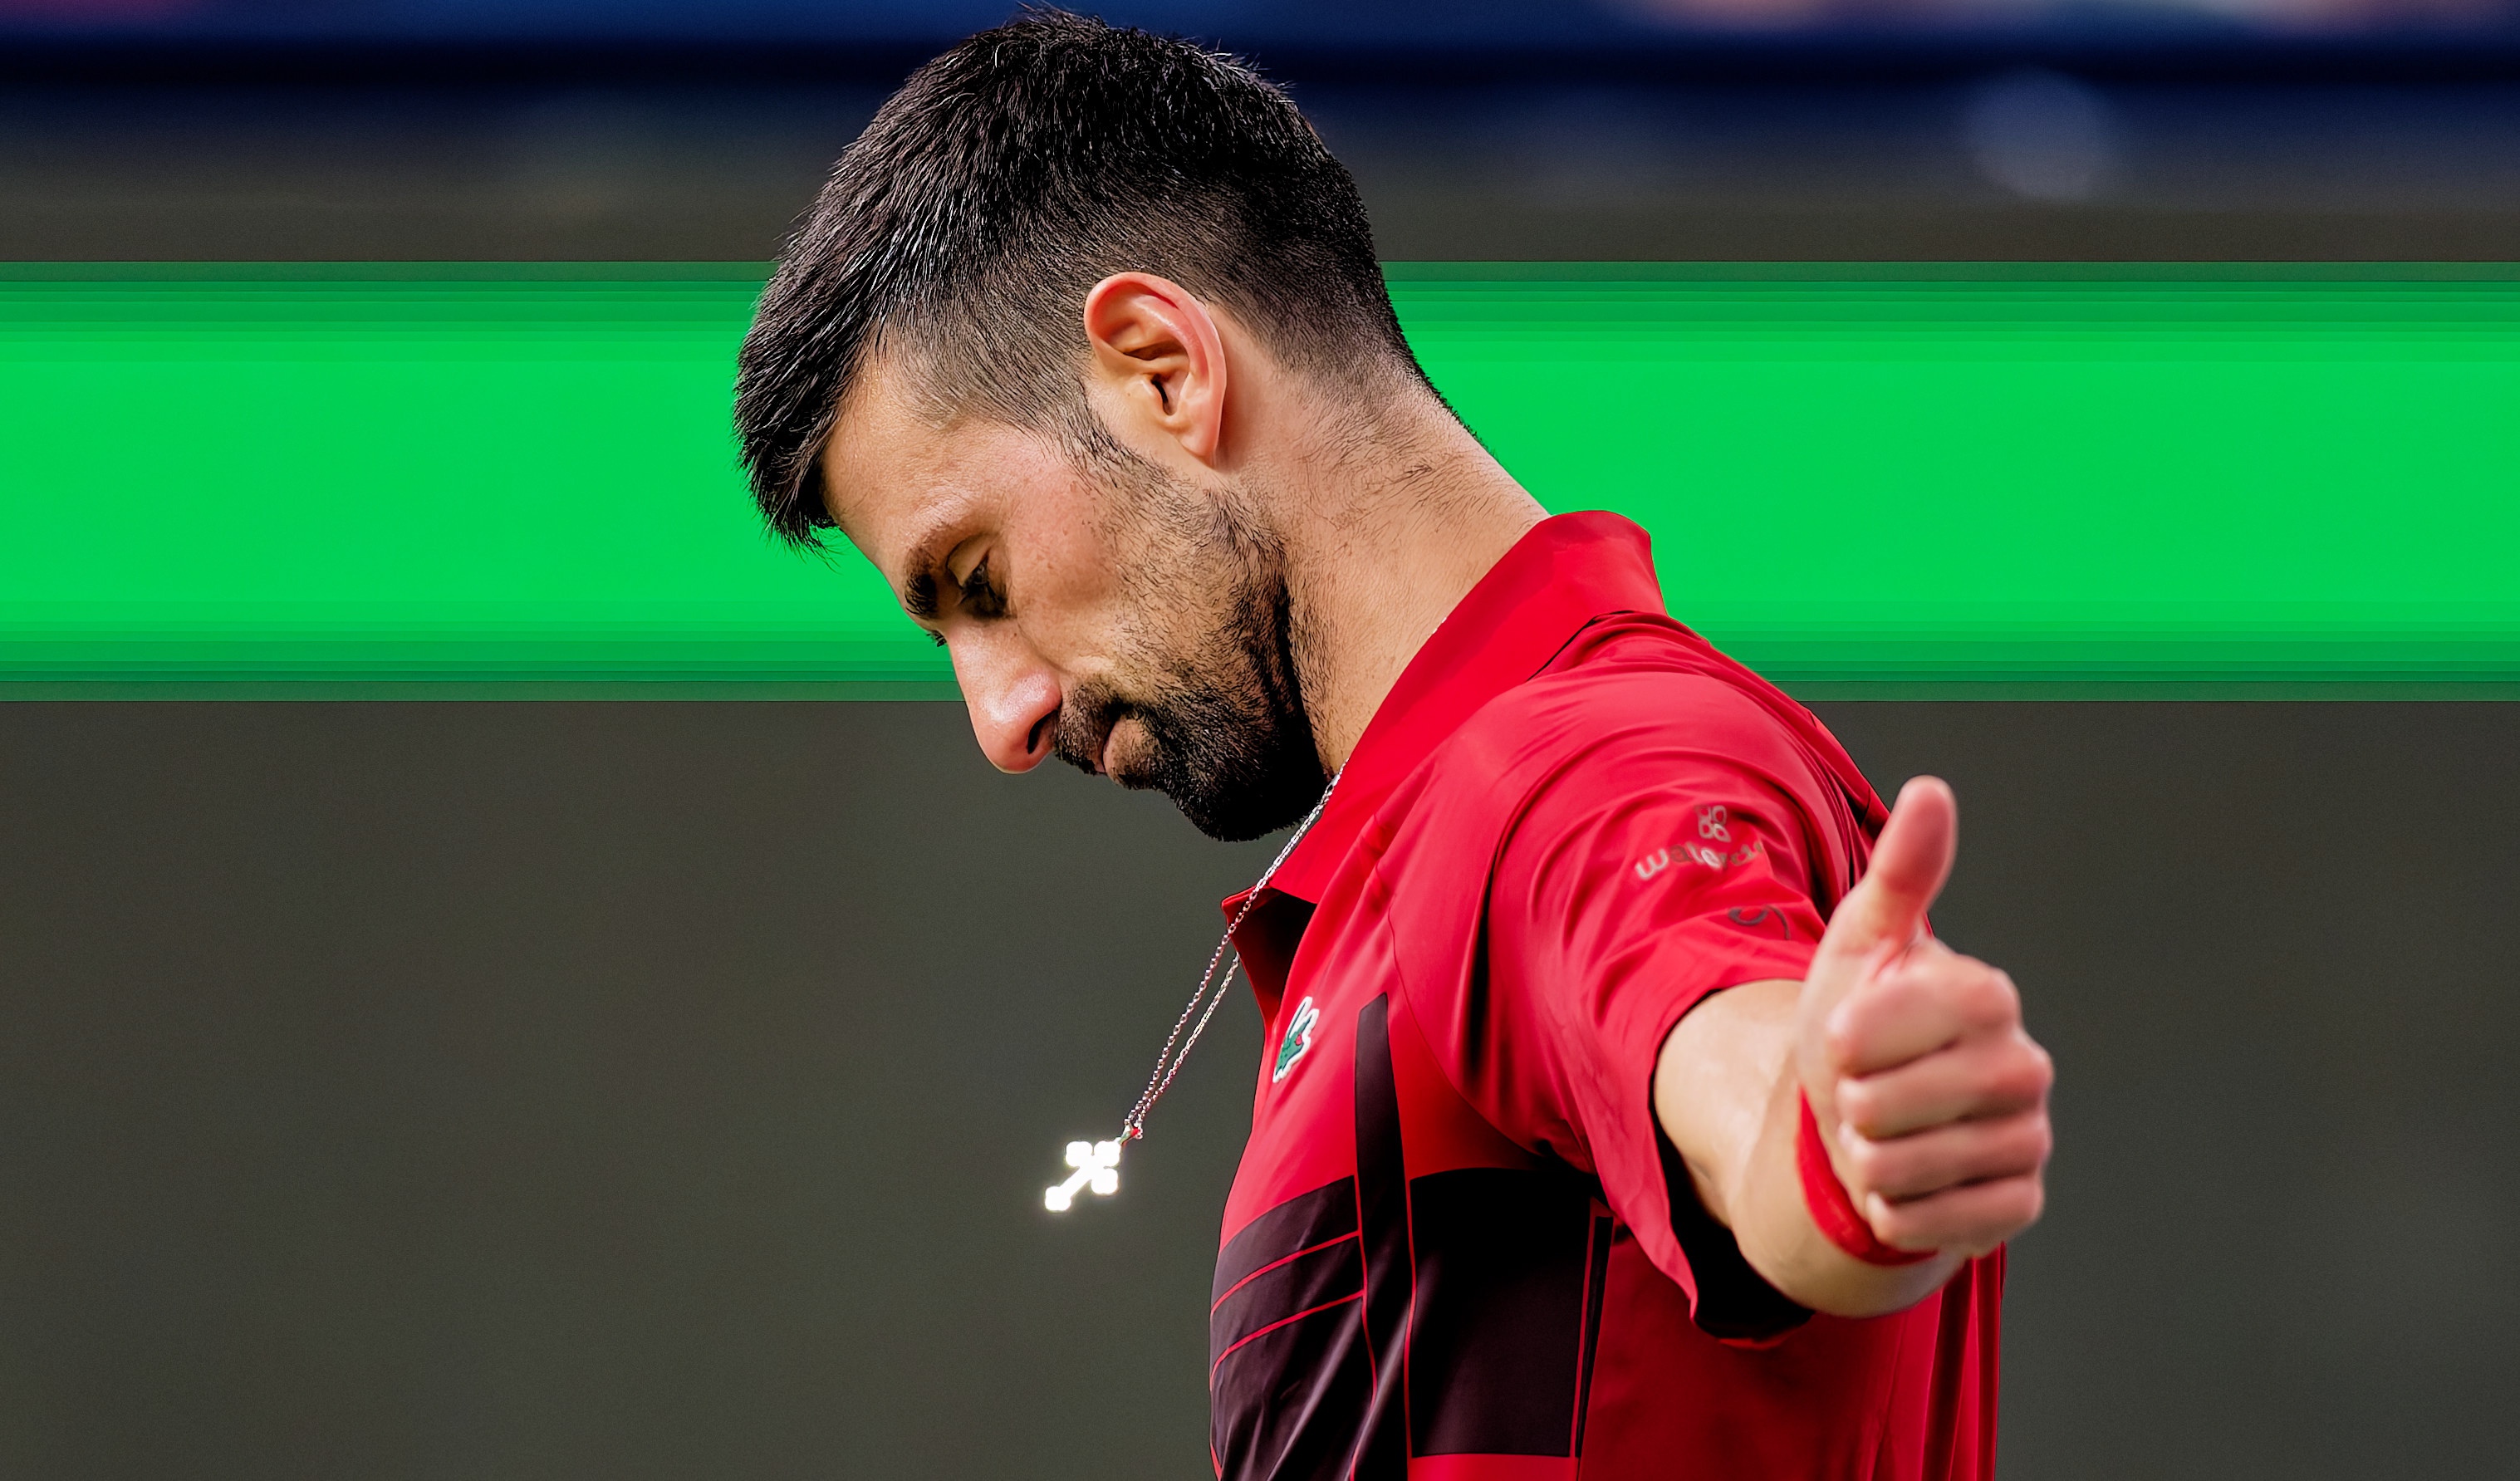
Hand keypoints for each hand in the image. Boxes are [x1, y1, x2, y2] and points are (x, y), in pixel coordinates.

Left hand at [1795, 777, 2052, 1257]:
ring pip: (1902, 1169)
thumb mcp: (1861, 945)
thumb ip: (1900, 875)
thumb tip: (1932, 789)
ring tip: (1879, 1135)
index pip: (1884, 1028)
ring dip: (1864, 1160)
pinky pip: (1928, 1222)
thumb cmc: (1859, 1026)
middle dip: (1849, 1105)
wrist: (1865, 1123)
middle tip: (1862, 1094)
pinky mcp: (2019, 1204)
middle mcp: (2025, 1065)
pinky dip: (1891, 1210)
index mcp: (1987, 994)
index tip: (1841, 1035)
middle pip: (1886, 1105)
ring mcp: (2029, 1139)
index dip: (1843, 1039)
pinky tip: (1903, 1183)